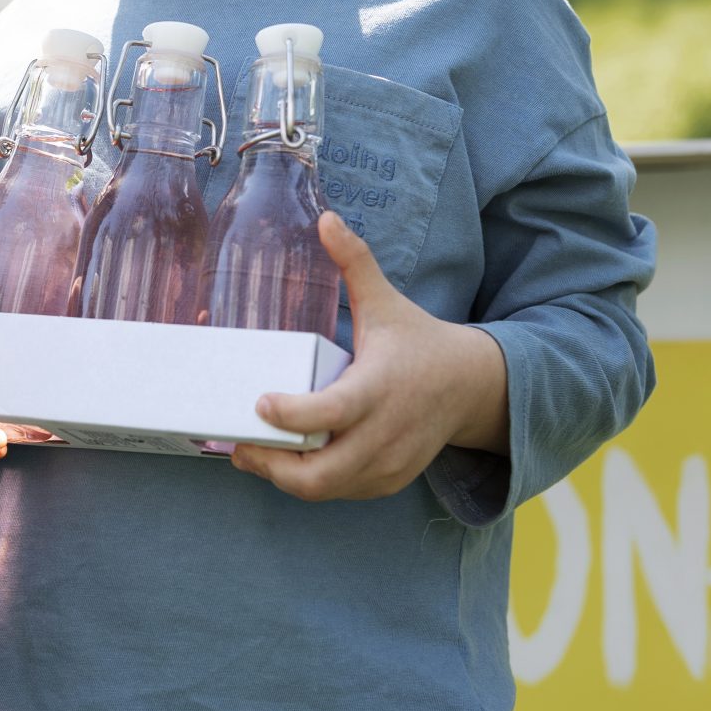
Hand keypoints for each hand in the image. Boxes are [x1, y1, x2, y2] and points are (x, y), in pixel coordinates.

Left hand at [230, 212, 509, 501]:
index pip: (333, 413)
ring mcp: (387, 463)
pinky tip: (284, 464)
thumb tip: (326, 218)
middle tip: (239, 446)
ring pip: (326, 489)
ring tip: (251, 454)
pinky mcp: (387, 481)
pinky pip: (340, 493)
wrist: (471, 387)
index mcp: (380, 387)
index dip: (293, 416)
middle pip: (322, 473)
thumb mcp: (387, 302)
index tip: (261, 402)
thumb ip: (356, 262)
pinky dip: (310, 483)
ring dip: (285, 478)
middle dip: (274, 466)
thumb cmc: (419, 342)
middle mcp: (385, 432)